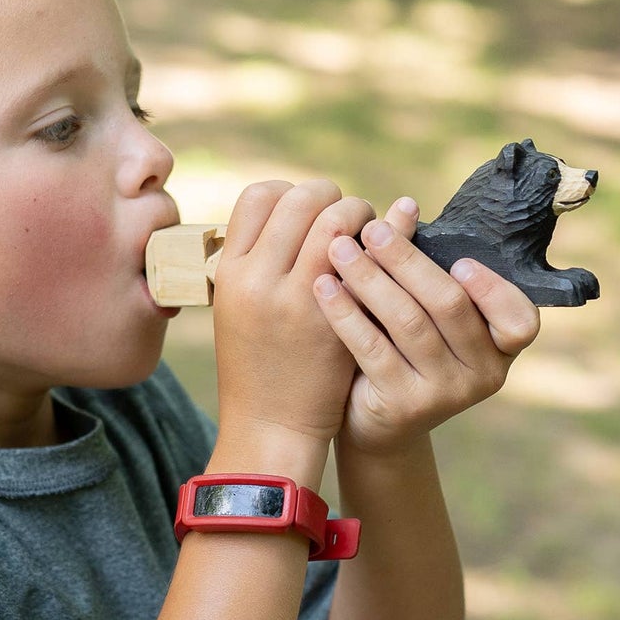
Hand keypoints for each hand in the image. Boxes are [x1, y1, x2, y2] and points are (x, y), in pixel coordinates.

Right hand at [213, 180, 376, 446]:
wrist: (269, 425)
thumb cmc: (258, 365)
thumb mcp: (237, 308)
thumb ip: (259, 263)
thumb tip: (295, 216)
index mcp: (229, 271)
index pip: (259, 196)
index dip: (291, 193)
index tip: (310, 212)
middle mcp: (256, 277)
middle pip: (300, 198)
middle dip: (332, 197)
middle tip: (349, 217)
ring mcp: (294, 297)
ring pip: (336, 218)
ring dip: (360, 215)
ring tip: (370, 235)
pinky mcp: (332, 319)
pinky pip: (365, 258)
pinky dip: (384, 242)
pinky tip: (391, 247)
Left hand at [313, 196, 539, 454]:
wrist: (376, 423)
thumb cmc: (405, 352)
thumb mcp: (424, 313)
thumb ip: (422, 268)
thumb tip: (404, 205)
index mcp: (501, 347)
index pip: (520, 320)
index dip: (493, 289)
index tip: (459, 260)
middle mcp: (484, 374)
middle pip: (449, 306)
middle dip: (406, 261)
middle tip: (370, 229)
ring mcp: (445, 394)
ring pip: (408, 323)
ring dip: (370, 279)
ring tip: (339, 249)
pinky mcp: (403, 405)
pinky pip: (372, 348)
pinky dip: (346, 312)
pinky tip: (323, 286)